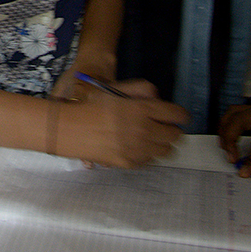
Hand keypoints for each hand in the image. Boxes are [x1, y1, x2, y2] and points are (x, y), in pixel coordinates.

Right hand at [56, 82, 186, 167]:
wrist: (69, 129)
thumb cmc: (91, 105)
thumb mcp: (115, 89)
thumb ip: (140, 89)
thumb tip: (157, 99)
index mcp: (142, 109)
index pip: (177, 114)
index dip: (181, 115)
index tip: (178, 115)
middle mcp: (144, 131)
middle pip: (175, 135)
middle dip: (172, 129)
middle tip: (163, 126)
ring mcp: (138, 149)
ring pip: (166, 151)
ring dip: (162, 143)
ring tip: (150, 137)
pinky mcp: (130, 163)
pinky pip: (150, 160)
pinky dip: (147, 153)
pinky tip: (135, 146)